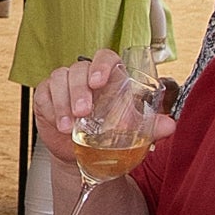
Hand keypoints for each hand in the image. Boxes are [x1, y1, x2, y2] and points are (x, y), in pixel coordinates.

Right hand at [31, 52, 171, 163]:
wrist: (83, 156)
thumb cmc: (107, 136)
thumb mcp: (131, 132)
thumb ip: (151, 127)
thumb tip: (170, 125)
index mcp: (108, 77)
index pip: (105, 57)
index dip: (101, 65)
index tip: (99, 81)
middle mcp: (84, 76)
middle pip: (79, 70)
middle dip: (80, 90)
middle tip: (84, 112)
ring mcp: (63, 84)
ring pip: (60, 79)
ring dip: (63, 102)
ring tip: (70, 125)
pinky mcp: (46, 96)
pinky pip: (44, 94)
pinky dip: (51, 109)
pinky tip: (59, 124)